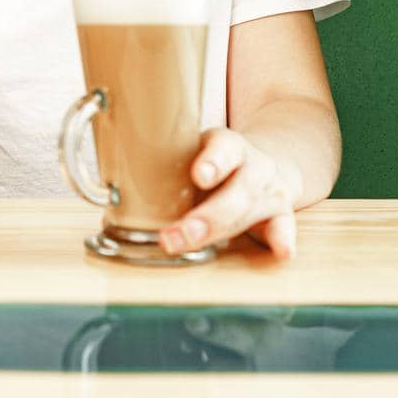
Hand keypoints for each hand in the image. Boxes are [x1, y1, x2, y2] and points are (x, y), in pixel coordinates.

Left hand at [159, 127, 302, 260]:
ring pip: (250, 211)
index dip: (212, 162)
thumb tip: (113, 181)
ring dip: (220, 230)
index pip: (224, 149)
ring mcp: (270, 192)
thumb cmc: (216, 162)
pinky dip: (282, 239)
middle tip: (177, 234)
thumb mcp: (194, 149)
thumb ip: (166, 161)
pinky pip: (284, 227)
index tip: (198, 175)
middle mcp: (254, 167)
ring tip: (192, 241)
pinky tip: (281, 251)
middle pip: (235, 191)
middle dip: (206, 217)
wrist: (266, 161)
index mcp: (229, 146)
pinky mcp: (281, 214)